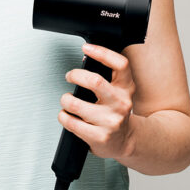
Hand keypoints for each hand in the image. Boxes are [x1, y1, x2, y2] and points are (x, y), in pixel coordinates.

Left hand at [58, 43, 139, 161]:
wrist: (125, 141)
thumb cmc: (116, 112)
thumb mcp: (118, 91)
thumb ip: (107, 75)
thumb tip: (86, 56)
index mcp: (126, 88)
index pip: (120, 64)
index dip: (102, 52)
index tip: (86, 48)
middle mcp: (120, 103)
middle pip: (95, 81)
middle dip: (75, 75)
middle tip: (70, 76)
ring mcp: (110, 121)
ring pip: (75, 104)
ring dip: (65, 100)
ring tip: (67, 100)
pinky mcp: (99, 136)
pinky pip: (71, 122)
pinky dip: (63, 116)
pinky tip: (67, 115)